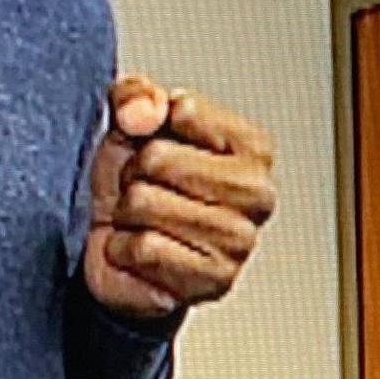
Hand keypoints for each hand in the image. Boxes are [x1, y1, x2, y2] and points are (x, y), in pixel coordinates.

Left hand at [81, 75, 277, 320]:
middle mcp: (258, 193)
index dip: (151, 127)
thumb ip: (137, 96)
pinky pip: (143, 248)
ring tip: (143, 220)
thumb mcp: (132, 123)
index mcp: (252, 147)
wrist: (121, 249)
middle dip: (133, 174)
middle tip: (145, 188)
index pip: (184, 110)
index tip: (156, 146)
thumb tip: (142, 112)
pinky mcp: (213, 281)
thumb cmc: (138, 184)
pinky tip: (140, 251)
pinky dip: (124, 249)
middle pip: (159, 159)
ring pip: (146, 204)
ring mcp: (239, 241)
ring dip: (127, 214)